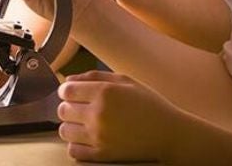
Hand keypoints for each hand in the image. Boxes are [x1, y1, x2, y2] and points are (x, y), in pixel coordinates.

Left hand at [57, 71, 178, 162]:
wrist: (169, 133)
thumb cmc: (148, 104)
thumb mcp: (126, 81)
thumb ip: (94, 76)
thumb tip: (67, 80)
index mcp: (105, 92)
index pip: (66, 91)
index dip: (67, 91)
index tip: (73, 93)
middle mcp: (99, 114)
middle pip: (62, 110)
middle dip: (69, 107)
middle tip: (81, 108)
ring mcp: (99, 136)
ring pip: (64, 131)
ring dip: (71, 125)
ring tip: (84, 123)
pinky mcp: (102, 155)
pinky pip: (73, 150)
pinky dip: (77, 144)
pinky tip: (88, 138)